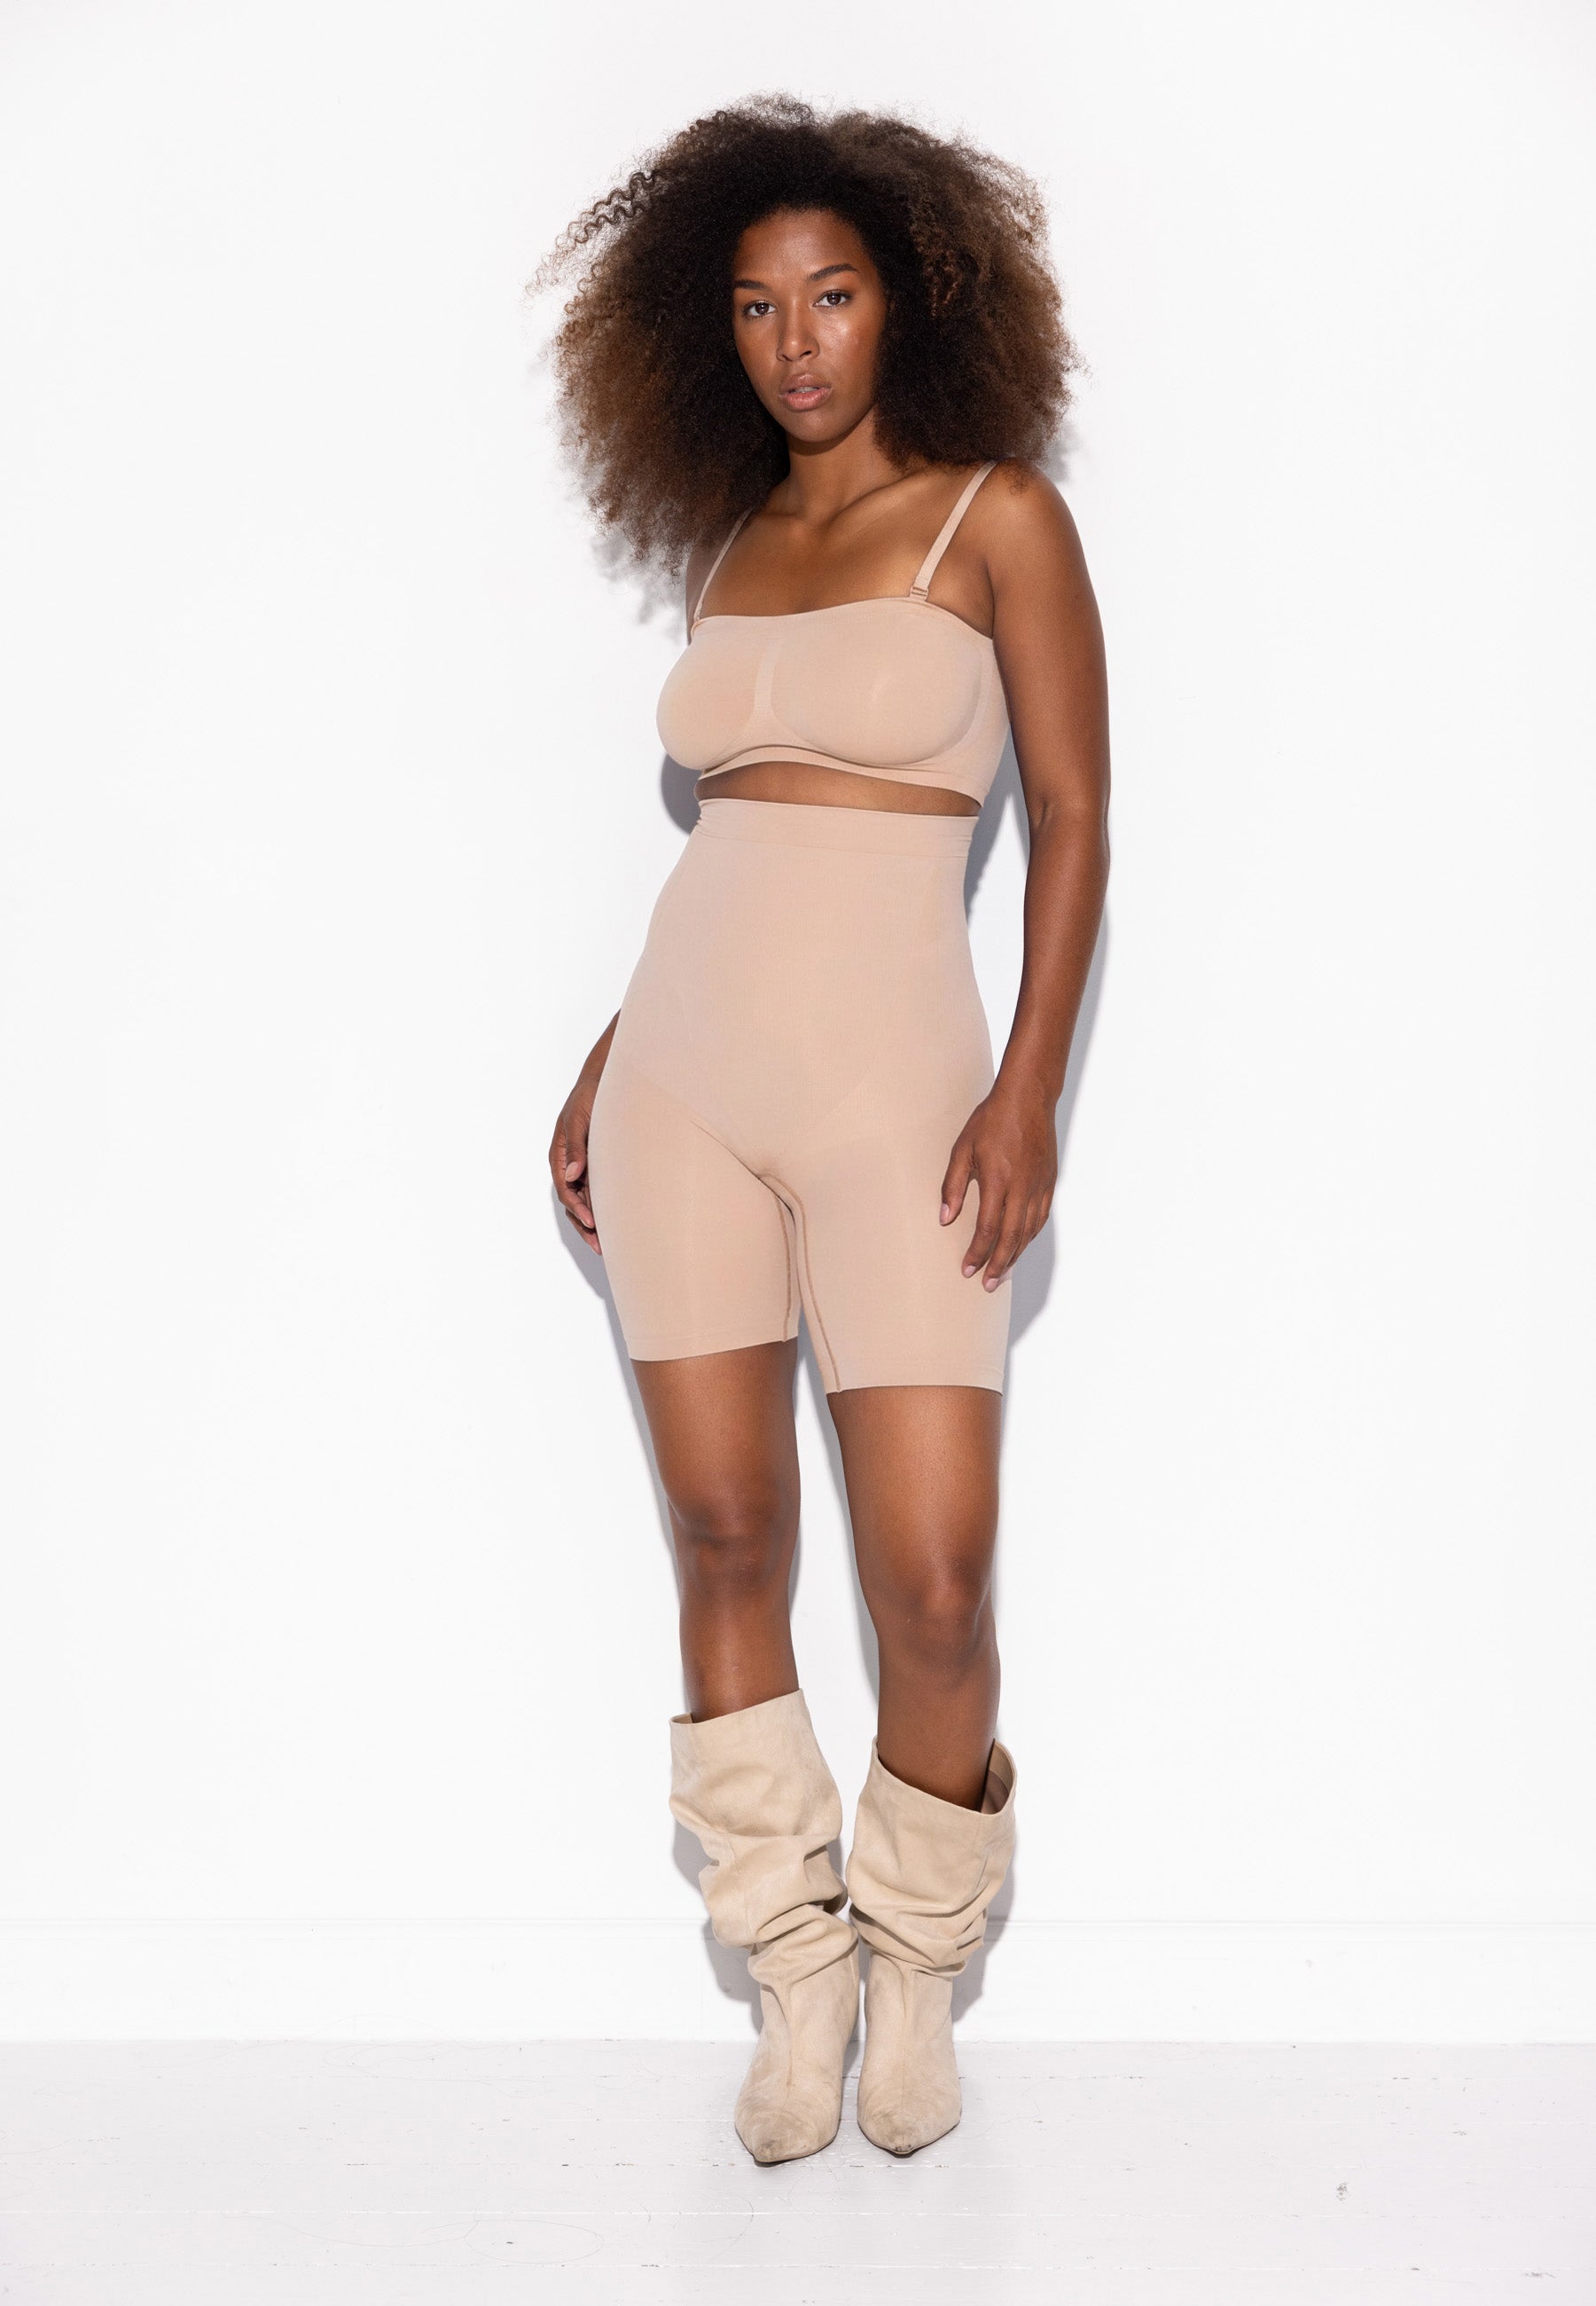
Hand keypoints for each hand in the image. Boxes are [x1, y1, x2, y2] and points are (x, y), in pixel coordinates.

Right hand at [550, 1075, 602, 1253]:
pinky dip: (603, 1208)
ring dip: (593, 1222)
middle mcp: (569, 1165)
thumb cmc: (589, 1096)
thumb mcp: (579, 1119)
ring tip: (607, 1244)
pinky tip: (616, 1222)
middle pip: (573, 1202)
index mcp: (559, 1155)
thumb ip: (576, 1146)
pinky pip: (597, 1192)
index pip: (566, 1189)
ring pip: (584, 1201)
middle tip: (600, 1246)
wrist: (603, 1082)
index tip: (592, 1222)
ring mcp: (582, 1167)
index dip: (578, 1208)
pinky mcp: (596, 1166)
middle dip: (585, 1226)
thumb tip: (571, 1175)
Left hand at [939, 1083, 1056, 1288]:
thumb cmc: (991, 1120)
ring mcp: (1038, 1186)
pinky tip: (1019, 1245)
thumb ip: (953, 1185)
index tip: (967, 1269)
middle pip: (1011, 1238)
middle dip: (998, 1265)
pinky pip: (1040, 1218)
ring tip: (1002, 1273)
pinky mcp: (1048, 1182)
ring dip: (1015, 1256)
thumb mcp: (962, 1149)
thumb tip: (945, 1218)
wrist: (1028, 1097)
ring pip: (1028, 1232)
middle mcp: (1022, 1188)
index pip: (987, 1229)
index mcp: (998, 1181)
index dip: (977, 1254)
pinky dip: (1029, 1237)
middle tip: (987, 1285)